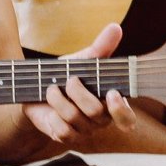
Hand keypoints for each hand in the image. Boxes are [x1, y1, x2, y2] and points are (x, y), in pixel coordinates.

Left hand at [24, 23, 137, 146]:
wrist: (39, 89)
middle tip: (69, 80)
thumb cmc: (67, 75)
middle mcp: (101, 120)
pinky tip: (49, 108)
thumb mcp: (83, 61)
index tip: (111, 94)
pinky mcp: (66, 137)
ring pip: (75, 118)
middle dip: (78, 92)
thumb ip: (101, 47)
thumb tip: (116, 28)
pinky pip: (62, 131)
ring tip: (52, 89)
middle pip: (95, 112)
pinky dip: (52, 115)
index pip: (127, 118)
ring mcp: (84, 131)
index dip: (121, 110)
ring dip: (58, 99)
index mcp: (111, 103)